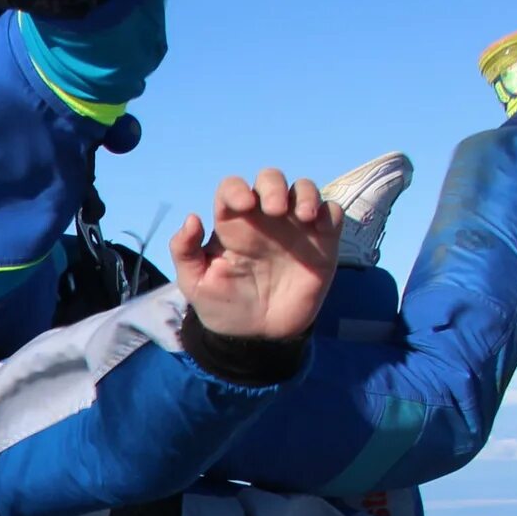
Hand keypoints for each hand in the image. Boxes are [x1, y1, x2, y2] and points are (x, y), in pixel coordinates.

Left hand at [169, 170, 341, 343]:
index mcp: (233, 224)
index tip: (242, 205)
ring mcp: (295, 228)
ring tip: (302, 217)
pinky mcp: (322, 242)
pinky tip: (320, 229)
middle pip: (271, 179)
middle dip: (273, 185)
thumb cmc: (224, 306)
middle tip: (274, 210)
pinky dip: (329, 212)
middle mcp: (265, 219)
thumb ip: (185, 252)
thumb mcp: (196, 285)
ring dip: (305, 194)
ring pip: (304, 189)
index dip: (237, 188)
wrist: (257, 336)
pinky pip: (331, 213)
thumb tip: (192, 218)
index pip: (233, 188)